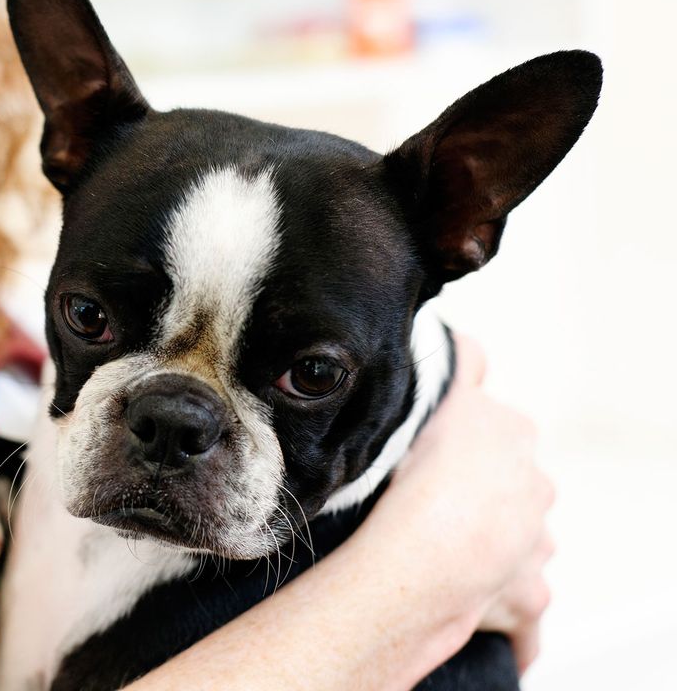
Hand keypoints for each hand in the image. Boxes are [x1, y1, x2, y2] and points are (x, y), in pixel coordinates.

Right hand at [361, 333, 554, 673]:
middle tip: (430, 503)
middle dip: (484, 496)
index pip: (499, 427)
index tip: (435, 453)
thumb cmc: (425, 477)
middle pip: (512, 487)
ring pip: (519, 545)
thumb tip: (468, 338)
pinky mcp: (527, 598)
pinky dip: (508, 619)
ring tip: (446, 558)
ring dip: (495, 552)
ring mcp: (533, 545)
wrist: (430, 551)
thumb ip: (461, 364)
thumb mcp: (442, 399)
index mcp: (513, 436)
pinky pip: (522, 614)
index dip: (465, 440)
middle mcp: (534, 488)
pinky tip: (488, 620)